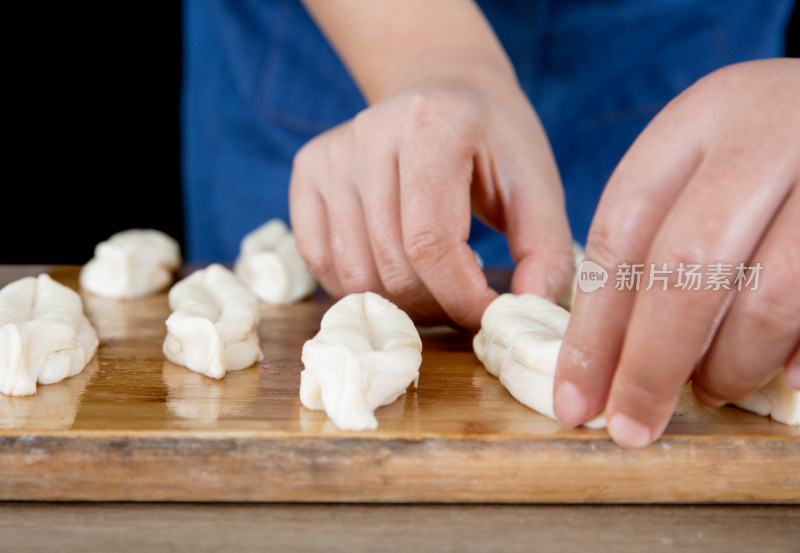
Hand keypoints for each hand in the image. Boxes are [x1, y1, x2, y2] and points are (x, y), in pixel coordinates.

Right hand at [290, 64, 573, 329]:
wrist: (443, 88)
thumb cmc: (494, 141)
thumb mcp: (536, 186)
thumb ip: (545, 251)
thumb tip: (528, 313)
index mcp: (432, 125)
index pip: (431, 243)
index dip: (460, 297)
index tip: (488, 315)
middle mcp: (370, 131)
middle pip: (391, 265)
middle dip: (435, 304)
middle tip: (463, 299)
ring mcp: (331, 152)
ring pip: (353, 274)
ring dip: (398, 301)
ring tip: (433, 283)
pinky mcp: (307, 169)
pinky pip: (320, 260)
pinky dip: (358, 286)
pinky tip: (392, 269)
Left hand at [554, 58, 799, 446]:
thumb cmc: (766, 147)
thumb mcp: (703, 161)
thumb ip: (658, 234)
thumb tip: (612, 356)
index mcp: (699, 120)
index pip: (622, 236)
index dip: (593, 330)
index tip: (575, 398)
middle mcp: (767, 134)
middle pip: (686, 268)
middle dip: (651, 363)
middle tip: (633, 425)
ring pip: (770, 297)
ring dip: (730, 365)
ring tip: (710, 390)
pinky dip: (799, 356)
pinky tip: (782, 379)